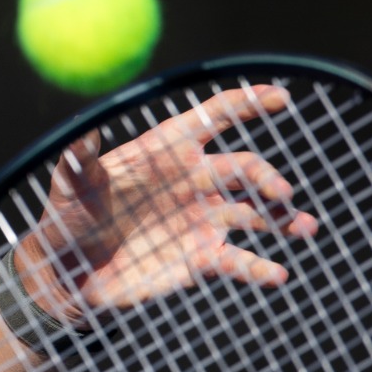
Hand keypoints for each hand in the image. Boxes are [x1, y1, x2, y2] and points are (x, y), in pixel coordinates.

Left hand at [21, 84, 320, 317]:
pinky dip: (260, 268)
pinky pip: (239, 261)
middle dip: (265, 176)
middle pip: (243, 168)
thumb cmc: (68, 219)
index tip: (279, 97)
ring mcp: (203, 219)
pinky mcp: (202, 258)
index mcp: (167, 150)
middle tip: (278, 191)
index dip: (246, 104)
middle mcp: (195, 181)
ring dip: (284, 217)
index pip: (214, 118)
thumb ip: (79, 162)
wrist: (69, 272)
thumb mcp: (69, 188)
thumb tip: (79, 133)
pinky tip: (276, 274)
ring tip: (304, 225)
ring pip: (255, 212)